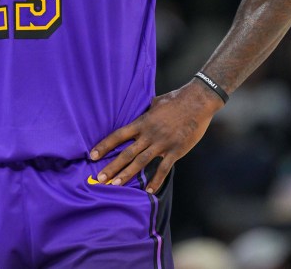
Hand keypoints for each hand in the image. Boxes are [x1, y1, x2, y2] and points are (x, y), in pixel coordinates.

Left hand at [90, 80, 222, 192]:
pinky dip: (156, 181)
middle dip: (112, 166)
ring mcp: (162, 143)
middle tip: (99, 178)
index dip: (104, 145)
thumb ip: (146, 112)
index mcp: (143, 122)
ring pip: (141, 162)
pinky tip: (149, 191)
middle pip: (127, 153)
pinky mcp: (176, 150)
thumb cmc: (176, 99)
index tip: (92, 155)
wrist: (198, 101)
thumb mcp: (155, 103)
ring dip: (127, 174)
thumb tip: (139, 113)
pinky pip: (164, 169)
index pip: (119, 135)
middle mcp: (149, 134)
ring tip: (115, 184)